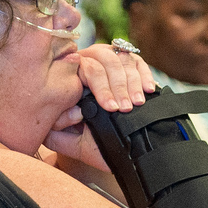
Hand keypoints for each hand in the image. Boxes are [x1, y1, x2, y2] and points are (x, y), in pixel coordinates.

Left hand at [43, 43, 156, 170]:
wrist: (118, 148)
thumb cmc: (93, 143)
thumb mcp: (73, 142)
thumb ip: (59, 130)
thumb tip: (70, 111)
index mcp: (72, 77)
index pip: (86, 68)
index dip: (100, 87)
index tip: (111, 108)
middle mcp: (90, 62)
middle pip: (105, 59)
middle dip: (117, 86)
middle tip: (125, 108)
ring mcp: (111, 61)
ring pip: (122, 59)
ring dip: (132, 82)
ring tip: (137, 103)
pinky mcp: (130, 65)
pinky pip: (137, 61)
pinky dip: (144, 75)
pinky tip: (148, 90)